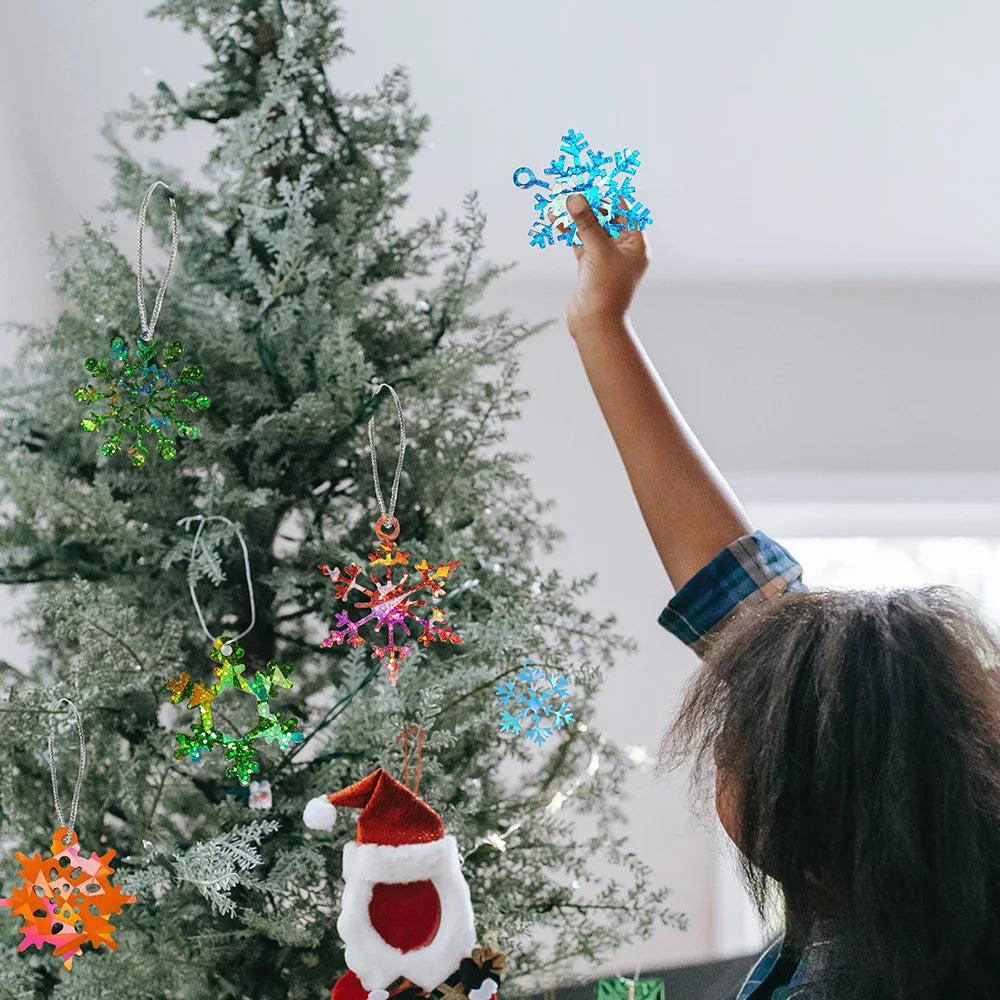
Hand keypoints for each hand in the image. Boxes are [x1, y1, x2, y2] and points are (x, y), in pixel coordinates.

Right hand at [557, 193, 649, 338]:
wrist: (595, 324)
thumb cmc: (606, 290)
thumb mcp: (597, 251)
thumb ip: (586, 223)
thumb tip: (575, 197)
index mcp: (635, 244)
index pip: (623, 210)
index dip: (607, 194)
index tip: (589, 180)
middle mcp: (622, 248)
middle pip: (605, 217)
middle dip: (587, 203)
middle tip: (570, 186)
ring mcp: (605, 256)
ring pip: (589, 228)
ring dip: (575, 215)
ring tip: (557, 200)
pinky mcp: (589, 265)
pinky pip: (579, 241)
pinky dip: (568, 230)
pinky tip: (555, 217)